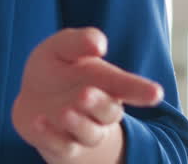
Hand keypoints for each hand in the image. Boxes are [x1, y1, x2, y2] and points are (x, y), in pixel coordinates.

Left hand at [12, 28, 163, 162]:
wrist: (32, 98)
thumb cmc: (57, 68)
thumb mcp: (63, 47)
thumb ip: (80, 41)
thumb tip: (99, 44)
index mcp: (107, 82)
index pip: (128, 86)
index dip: (142, 90)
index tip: (156, 93)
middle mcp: (100, 110)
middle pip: (109, 112)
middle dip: (99, 104)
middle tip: (84, 94)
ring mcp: (82, 130)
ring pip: (89, 133)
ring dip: (78, 123)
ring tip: (63, 111)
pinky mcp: (61, 145)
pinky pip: (61, 145)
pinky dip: (50, 136)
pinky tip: (38, 121)